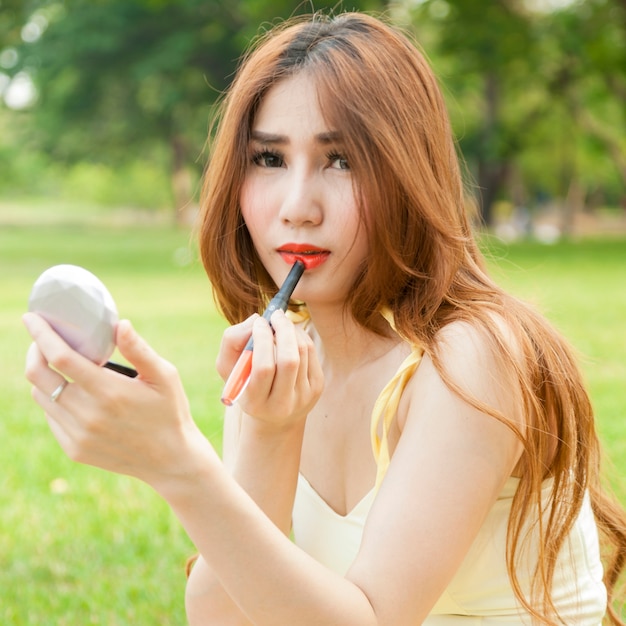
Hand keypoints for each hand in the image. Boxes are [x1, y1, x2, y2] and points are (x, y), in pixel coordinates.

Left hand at [23, 312, 212, 488]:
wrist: (170, 460)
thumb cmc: (169, 411)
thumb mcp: (165, 376)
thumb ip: (139, 350)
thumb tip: (119, 324)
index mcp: (110, 392)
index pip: (61, 358)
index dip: (41, 335)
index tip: (32, 318)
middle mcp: (88, 415)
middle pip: (39, 377)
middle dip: (34, 352)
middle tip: (42, 340)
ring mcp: (79, 435)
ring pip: (41, 397)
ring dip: (44, 376)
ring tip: (59, 365)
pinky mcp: (75, 450)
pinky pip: (51, 418)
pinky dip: (54, 400)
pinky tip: (72, 393)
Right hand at [216, 310, 322, 427]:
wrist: (274, 413)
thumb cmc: (246, 382)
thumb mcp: (229, 367)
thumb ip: (231, 342)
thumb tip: (256, 320)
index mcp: (256, 402)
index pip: (263, 368)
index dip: (262, 340)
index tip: (259, 322)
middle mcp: (282, 404)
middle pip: (289, 361)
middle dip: (283, 330)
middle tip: (275, 315)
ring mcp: (303, 397)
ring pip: (302, 352)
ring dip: (291, 330)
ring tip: (280, 323)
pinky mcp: (317, 387)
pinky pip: (311, 352)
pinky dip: (300, 336)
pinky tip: (290, 334)